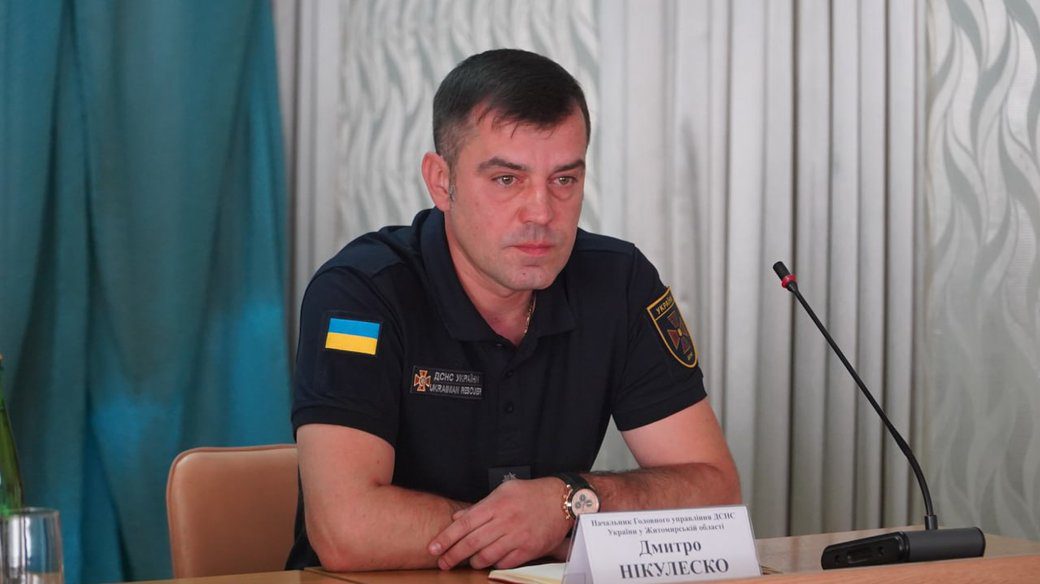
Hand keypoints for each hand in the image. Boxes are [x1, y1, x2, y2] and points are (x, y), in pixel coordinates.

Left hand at [427, 477, 571, 569]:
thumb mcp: (503, 491)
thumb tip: (458, 518)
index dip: (446, 538)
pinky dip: (494, 564)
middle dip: (452, 556)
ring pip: (486, 556)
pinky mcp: (528, 549)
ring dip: (473, 561)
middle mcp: (504, 522)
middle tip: (443, 563)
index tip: (434, 548)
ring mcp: (516, 537)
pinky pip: (505, 563)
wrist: (561, 500)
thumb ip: (480, 506)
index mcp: (495, 505)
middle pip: (471, 543)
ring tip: (468, 561)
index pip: (464, 525)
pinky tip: (490, 561)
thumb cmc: (531, 494)